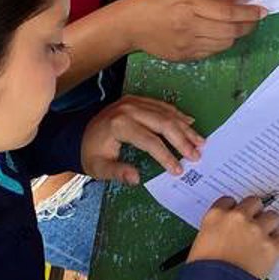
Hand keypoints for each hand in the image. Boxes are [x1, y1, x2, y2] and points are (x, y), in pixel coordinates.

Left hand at [82, 97, 204, 184]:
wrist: (78, 134)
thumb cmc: (91, 153)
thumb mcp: (99, 167)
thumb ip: (117, 172)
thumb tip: (137, 179)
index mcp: (120, 125)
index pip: (151, 141)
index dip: (167, 156)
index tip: (179, 170)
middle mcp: (129, 109)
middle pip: (164, 123)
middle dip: (183, 140)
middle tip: (197, 155)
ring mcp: (134, 102)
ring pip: (166, 113)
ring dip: (185, 128)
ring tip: (200, 142)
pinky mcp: (137, 100)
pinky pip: (162, 106)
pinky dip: (177, 115)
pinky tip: (190, 123)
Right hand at [123, 0, 264, 60]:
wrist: (130, 25)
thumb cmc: (155, 1)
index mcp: (189, 5)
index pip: (228, 13)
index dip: (249, 13)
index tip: (262, 9)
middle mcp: (189, 26)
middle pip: (230, 31)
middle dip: (248, 25)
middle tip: (255, 18)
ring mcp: (187, 45)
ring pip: (225, 44)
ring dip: (237, 34)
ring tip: (239, 25)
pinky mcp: (185, 57)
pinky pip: (213, 52)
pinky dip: (222, 43)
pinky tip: (221, 34)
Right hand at [189, 194, 278, 279]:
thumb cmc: (202, 270)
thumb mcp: (201, 243)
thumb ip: (215, 231)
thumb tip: (227, 236)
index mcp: (217, 215)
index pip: (229, 201)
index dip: (235, 209)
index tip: (238, 218)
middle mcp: (238, 217)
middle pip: (255, 202)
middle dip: (256, 214)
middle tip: (254, 227)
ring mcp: (256, 230)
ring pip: (273, 217)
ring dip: (271, 227)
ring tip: (267, 240)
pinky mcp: (271, 246)